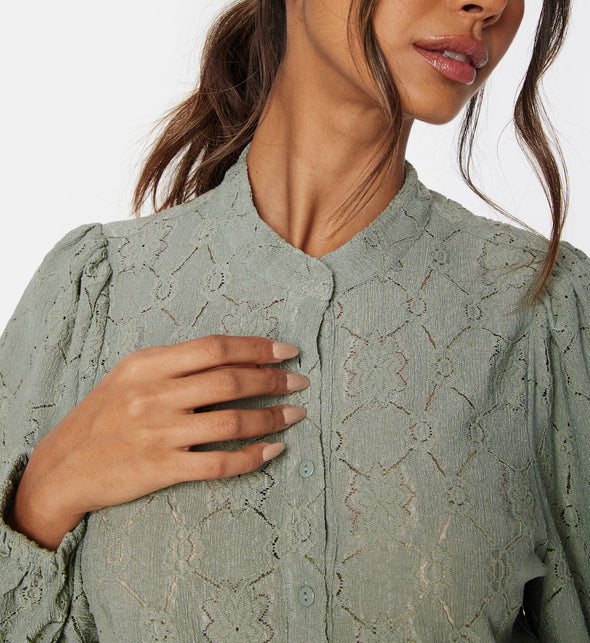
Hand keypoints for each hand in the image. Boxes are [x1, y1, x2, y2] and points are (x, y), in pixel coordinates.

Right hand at [8, 335, 307, 549]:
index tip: (287, 351)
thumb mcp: (129, 375)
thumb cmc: (101, 415)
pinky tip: (273, 450)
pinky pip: (219, 462)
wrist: (63, 467)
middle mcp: (155, 394)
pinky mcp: (162, 469)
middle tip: (300, 381)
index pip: (215, 347)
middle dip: (273, 379)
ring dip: (272, 417)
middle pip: (230, 381)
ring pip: (231, 420)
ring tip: (295, 414)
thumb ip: (173, 364)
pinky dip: (252, 456)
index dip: (257, 348)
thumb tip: (230, 357)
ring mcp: (159, 433)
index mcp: (148, 364)